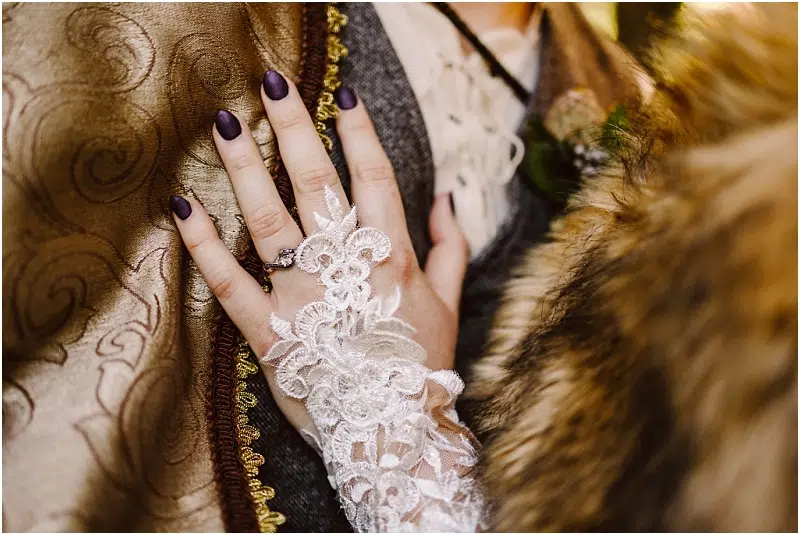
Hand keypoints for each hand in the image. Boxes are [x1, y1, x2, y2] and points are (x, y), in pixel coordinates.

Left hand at [170, 72, 467, 432]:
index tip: (341, 95)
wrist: (396, 433)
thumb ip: (450, 246)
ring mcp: (304, 299)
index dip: (358, 133)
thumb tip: (448, 198)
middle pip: (317, 184)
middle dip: (295, 128)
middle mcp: (346, 268)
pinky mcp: (270, 335)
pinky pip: (232, 284)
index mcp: (391, 257)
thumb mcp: (448, 302)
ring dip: (245, 170)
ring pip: (270, 221)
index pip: (374, 178)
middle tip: (272, 84)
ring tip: (226, 126)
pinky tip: (183, 208)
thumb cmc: (422, 366)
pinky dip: (205, 246)